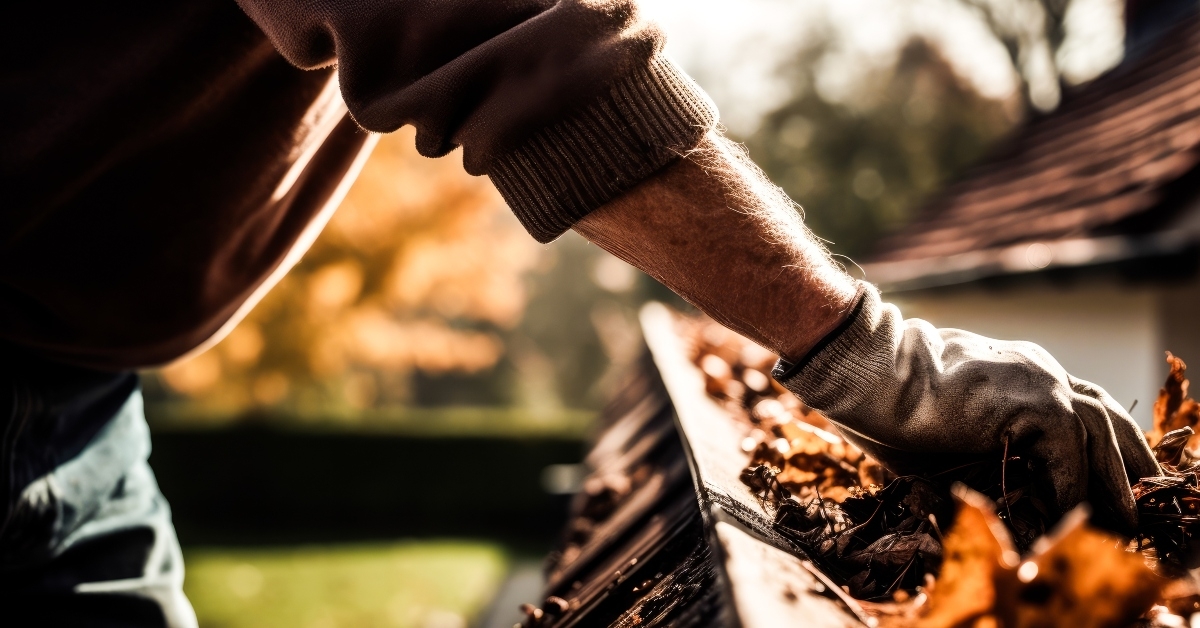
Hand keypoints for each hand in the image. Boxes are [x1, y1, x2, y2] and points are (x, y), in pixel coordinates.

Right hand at [774, 285, 1160, 533]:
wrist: (868, 370)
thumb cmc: (888, 402)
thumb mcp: (945, 428)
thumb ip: (981, 446)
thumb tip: (994, 490)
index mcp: (1019, 372)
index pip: (1081, 406)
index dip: (1100, 445)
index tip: (1110, 480)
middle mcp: (1039, 370)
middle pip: (1108, 416)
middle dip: (1128, 462)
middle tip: (1136, 505)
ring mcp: (1042, 381)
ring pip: (1103, 434)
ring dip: (1114, 482)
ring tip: (1122, 521)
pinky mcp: (1036, 402)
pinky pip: (1072, 456)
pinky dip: (1072, 490)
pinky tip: (1067, 518)